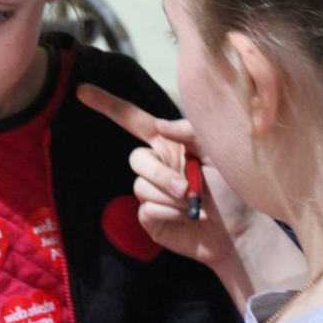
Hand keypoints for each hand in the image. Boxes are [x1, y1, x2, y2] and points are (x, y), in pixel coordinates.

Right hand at [77, 83, 252, 264]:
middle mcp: (156, 165)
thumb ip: (189, 131)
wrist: (240, 231)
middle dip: (162, 175)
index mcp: (168, 144)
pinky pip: (147, 209)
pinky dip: (171, 214)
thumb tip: (159, 125)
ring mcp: (150, 192)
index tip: (82, 91)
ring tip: (195, 205)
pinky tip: (187, 219)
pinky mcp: (150, 217)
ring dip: (172, 198)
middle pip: (136, 159)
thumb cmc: (233, 188)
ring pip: (141, 187)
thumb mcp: (218, 150)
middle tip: (188, 189)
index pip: (132, 120)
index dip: (108, 105)